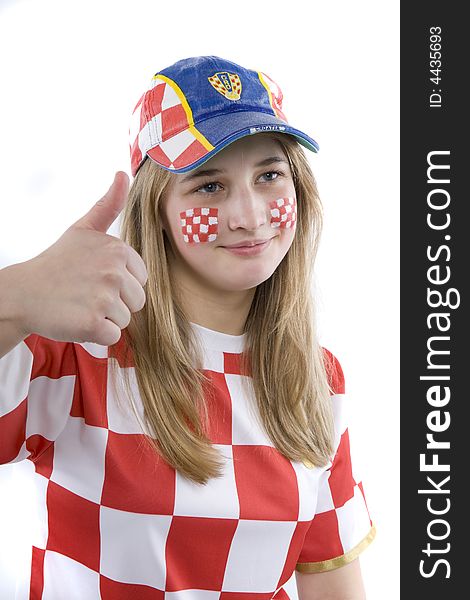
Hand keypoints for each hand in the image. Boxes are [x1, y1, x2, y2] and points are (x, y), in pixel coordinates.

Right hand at [18, 172, 147, 345]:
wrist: (23, 292)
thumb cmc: (57, 263)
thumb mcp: (83, 229)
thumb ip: (107, 205)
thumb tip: (124, 173)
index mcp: (118, 249)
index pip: (141, 280)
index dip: (120, 284)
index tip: (94, 278)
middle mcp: (114, 271)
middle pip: (138, 302)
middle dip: (115, 303)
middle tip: (86, 294)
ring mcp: (104, 297)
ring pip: (126, 320)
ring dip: (105, 319)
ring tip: (81, 305)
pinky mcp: (94, 323)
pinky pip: (113, 337)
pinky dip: (96, 335)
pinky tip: (77, 320)